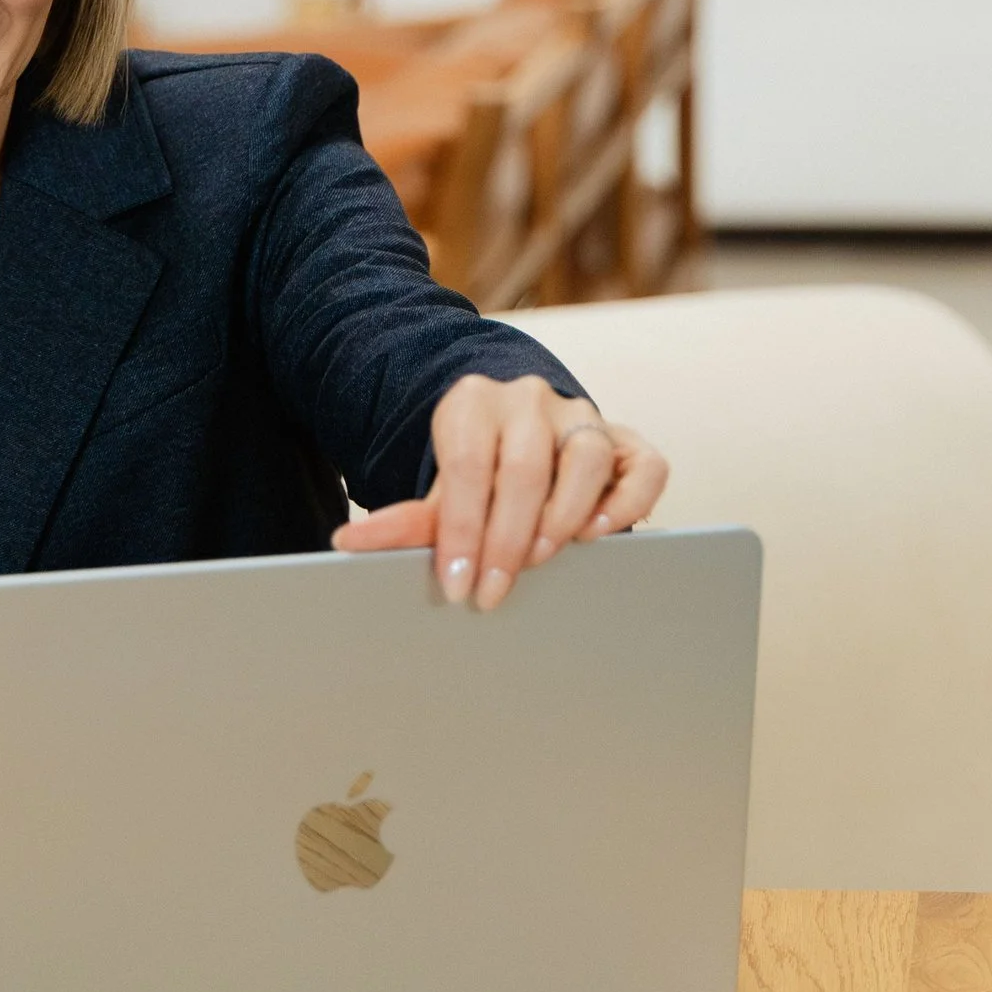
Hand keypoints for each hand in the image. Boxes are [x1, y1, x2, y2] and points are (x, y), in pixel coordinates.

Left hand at [333, 375, 666, 611]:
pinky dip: (626, 500)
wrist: (512, 437)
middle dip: (507, 538)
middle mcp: (529, 401)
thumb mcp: (436, 494)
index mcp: (471, 404)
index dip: (461, 529)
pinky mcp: (626, 440)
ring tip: (542, 558)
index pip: (466, 466)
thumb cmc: (472, 477)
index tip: (456, 585)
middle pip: (524, 466)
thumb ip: (402, 522)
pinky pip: (644, 464)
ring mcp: (582, 416)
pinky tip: (598, 534)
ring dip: (564, 514)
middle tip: (494, 590)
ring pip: (586, 455)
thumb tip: (347, 542)